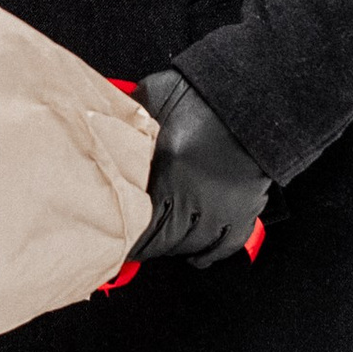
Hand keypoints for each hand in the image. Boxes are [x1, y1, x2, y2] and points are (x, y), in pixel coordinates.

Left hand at [126, 70, 269, 269]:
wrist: (250, 97)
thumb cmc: (200, 95)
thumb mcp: (152, 99)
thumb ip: (128, 119)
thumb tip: (102, 130)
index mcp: (164, 168)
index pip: (136, 217)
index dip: (123, 232)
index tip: (112, 236)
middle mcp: (191, 193)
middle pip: (161, 238)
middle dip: (144, 246)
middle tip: (131, 247)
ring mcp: (219, 205)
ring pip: (189, 245)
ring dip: (171, 249)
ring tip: (158, 248)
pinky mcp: (243, 209)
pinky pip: (225, 245)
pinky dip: (209, 255)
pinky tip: (196, 256)